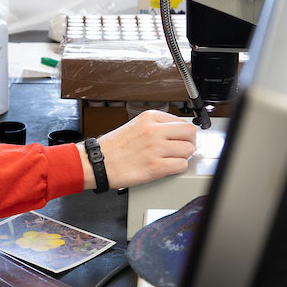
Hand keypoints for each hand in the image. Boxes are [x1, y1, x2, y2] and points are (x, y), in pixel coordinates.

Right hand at [82, 110, 196, 189]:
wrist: (97, 163)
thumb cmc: (113, 147)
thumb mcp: (135, 125)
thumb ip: (156, 126)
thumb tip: (177, 132)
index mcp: (150, 117)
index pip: (182, 121)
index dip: (183, 133)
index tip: (181, 139)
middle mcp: (154, 130)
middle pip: (190, 133)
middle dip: (189, 142)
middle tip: (183, 149)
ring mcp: (156, 148)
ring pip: (189, 150)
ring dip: (184, 156)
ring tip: (172, 159)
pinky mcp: (155, 167)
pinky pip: (181, 165)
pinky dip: (178, 168)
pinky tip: (168, 167)